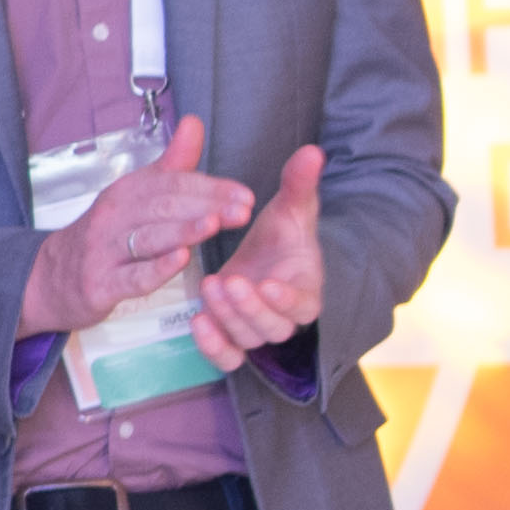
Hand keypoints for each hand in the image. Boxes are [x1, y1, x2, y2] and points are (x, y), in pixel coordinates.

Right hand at [20, 115, 253, 338]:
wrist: (52, 276)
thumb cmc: (107, 233)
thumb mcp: (136, 194)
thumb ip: (172, 164)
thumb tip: (195, 123)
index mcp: (127, 192)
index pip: (172, 183)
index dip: (210, 188)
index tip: (246, 195)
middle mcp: (114, 216)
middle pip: (162, 207)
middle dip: (206, 207)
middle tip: (243, 211)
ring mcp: (105, 250)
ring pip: (147, 237)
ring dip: (182, 231)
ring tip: (213, 225)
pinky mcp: (102, 283)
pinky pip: (131, 276)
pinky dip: (156, 269)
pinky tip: (180, 261)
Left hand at [189, 147, 328, 362]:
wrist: (262, 261)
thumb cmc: (280, 239)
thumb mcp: (290, 209)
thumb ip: (299, 184)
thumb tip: (312, 151)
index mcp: (305, 290)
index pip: (304, 305)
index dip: (287, 298)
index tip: (267, 281)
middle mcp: (282, 317)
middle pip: (273, 327)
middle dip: (249, 307)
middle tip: (228, 281)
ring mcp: (255, 331)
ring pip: (247, 339)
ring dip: (228, 317)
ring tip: (208, 287)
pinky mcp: (232, 339)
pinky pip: (227, 357)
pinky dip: (213, 348)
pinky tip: (197, 322)